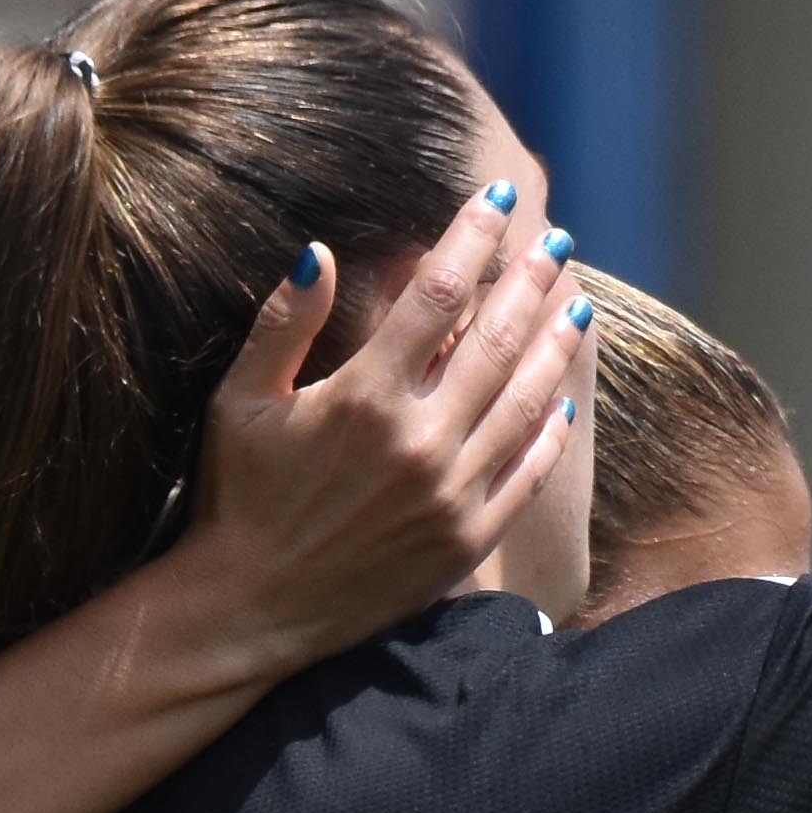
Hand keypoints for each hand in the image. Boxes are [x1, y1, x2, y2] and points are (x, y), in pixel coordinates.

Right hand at [157, 183, 582, 674]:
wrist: (248, 611)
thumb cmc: (236, 499)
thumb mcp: (241, 402)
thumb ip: (283, 323)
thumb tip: (322, 251)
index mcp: (365, 397)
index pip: (438, 295)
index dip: (472, 240)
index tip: (499, 201)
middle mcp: (420, 441)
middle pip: (497, 340)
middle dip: (530, 281)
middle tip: (556, 240)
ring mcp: (453, 493)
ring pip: (524, 401)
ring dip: (556, 347)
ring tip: (575, 303)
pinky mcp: (468, 539)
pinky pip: (525, 474)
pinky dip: (548, 433)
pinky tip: (562, 401)